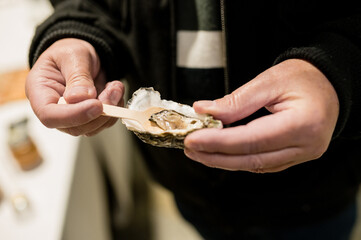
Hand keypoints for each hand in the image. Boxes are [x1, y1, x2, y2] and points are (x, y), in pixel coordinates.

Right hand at [26, 38, 123, 135]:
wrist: (80, 56)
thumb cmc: (69, 53)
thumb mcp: (73, 55)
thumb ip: (77, 76)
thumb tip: (80, 98)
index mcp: (40, 93)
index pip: (50, 116)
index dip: (74, 115)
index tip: (97, 105)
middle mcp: (54, 110)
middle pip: (74, 126)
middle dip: (99, 112)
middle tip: (112, 90)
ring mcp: (71, 117)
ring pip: (92, 128)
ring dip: (111, 111)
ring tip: (115, 87)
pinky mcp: (88, 118)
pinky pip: (104, 122)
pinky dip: (115, 108)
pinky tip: (114, 91)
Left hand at [184, 59, 338, 172]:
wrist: (329, 84)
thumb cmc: (304, 78)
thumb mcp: (269, 81)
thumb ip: (236, 101)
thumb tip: (205, 112)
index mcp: (303, 124)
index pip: (252, 140)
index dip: (218, 143)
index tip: (193, 139)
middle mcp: (306, 146)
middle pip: (252, 159)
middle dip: (216, 156)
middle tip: (190, 148)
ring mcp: (302, 155)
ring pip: (255, 165)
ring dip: (224, 160)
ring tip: (199, 151)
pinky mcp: (295, 156)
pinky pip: (262, 163)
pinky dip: (238, 159)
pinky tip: (220, 153)